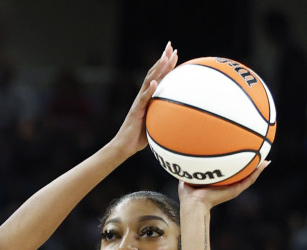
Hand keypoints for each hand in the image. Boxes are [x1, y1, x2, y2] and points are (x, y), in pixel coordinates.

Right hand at [111, 42, 178, 156]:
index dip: (166, 64)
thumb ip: (165, 114)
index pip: (159, 76)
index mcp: (148, 97)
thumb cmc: (140, 136)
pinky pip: (143, 99)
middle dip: (162, 59)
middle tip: (170, 46)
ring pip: (148, 82)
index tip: (174, 52)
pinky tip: (155, 83)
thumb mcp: (157, 122)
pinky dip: (149, 90)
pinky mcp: (135, 111)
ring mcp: (138, 102)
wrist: (125, 146)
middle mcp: (143, 96)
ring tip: (164, 58)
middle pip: (153, 73)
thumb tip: (181, 114)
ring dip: (157, 70)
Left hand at [177, 161, 268, 209]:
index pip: (230, 174)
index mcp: (220, 183)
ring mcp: (233, 189)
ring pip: (249, 177)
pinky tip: (264, 164)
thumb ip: (192, 167)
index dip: (237, 166)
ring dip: (258, 169)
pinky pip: (249, 180)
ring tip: (266, 160)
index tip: (242, 157)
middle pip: (242, 175)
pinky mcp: (235, 190)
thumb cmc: (189, 193)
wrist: (194, 203)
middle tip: (259, 157)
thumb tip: (188, 157)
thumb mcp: (190, 175)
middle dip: (250, 167)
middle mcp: (228, 186)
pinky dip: (257, 172)